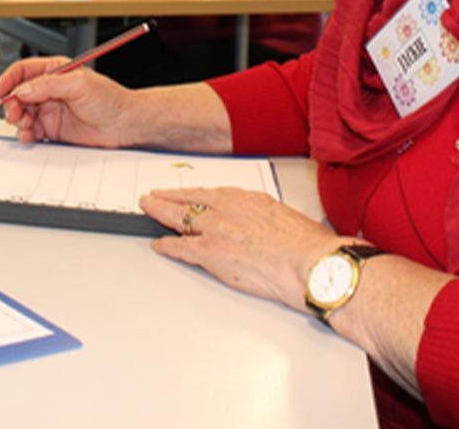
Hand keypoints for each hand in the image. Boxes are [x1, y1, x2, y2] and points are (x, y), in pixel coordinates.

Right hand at [0, 57, 137, 146]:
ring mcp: (49, 110)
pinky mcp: (52, 129)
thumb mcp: (78, 84)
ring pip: (22, 113)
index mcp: (55, 72)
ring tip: (25, 126)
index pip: (23, 71)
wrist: (125, 124)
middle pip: (18, 94)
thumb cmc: (110, 98)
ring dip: (18, 120)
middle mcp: (49, 90)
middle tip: (14, 113)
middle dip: (11, 104)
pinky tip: (29, 135)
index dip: (8, 80)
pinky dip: (26, 134)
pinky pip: (31, 131)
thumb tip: (23, 89)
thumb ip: (47, 86)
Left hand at [141, 187, 342, 310]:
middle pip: (188, 200)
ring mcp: (217, 230)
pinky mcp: (211, 253)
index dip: (192, 194)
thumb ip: (265, 219)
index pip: (210, 194)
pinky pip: (181, 248)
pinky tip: (159, 245)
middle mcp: (228, 209)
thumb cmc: (308, 247)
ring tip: (148, 210)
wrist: (311, 265)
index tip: (183, 194)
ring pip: (179, 218)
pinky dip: (167, 247)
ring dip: (160, 214)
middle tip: (153, 196)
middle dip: (167, 198)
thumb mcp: (285, 218)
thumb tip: (264, 227)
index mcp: (247, 199)